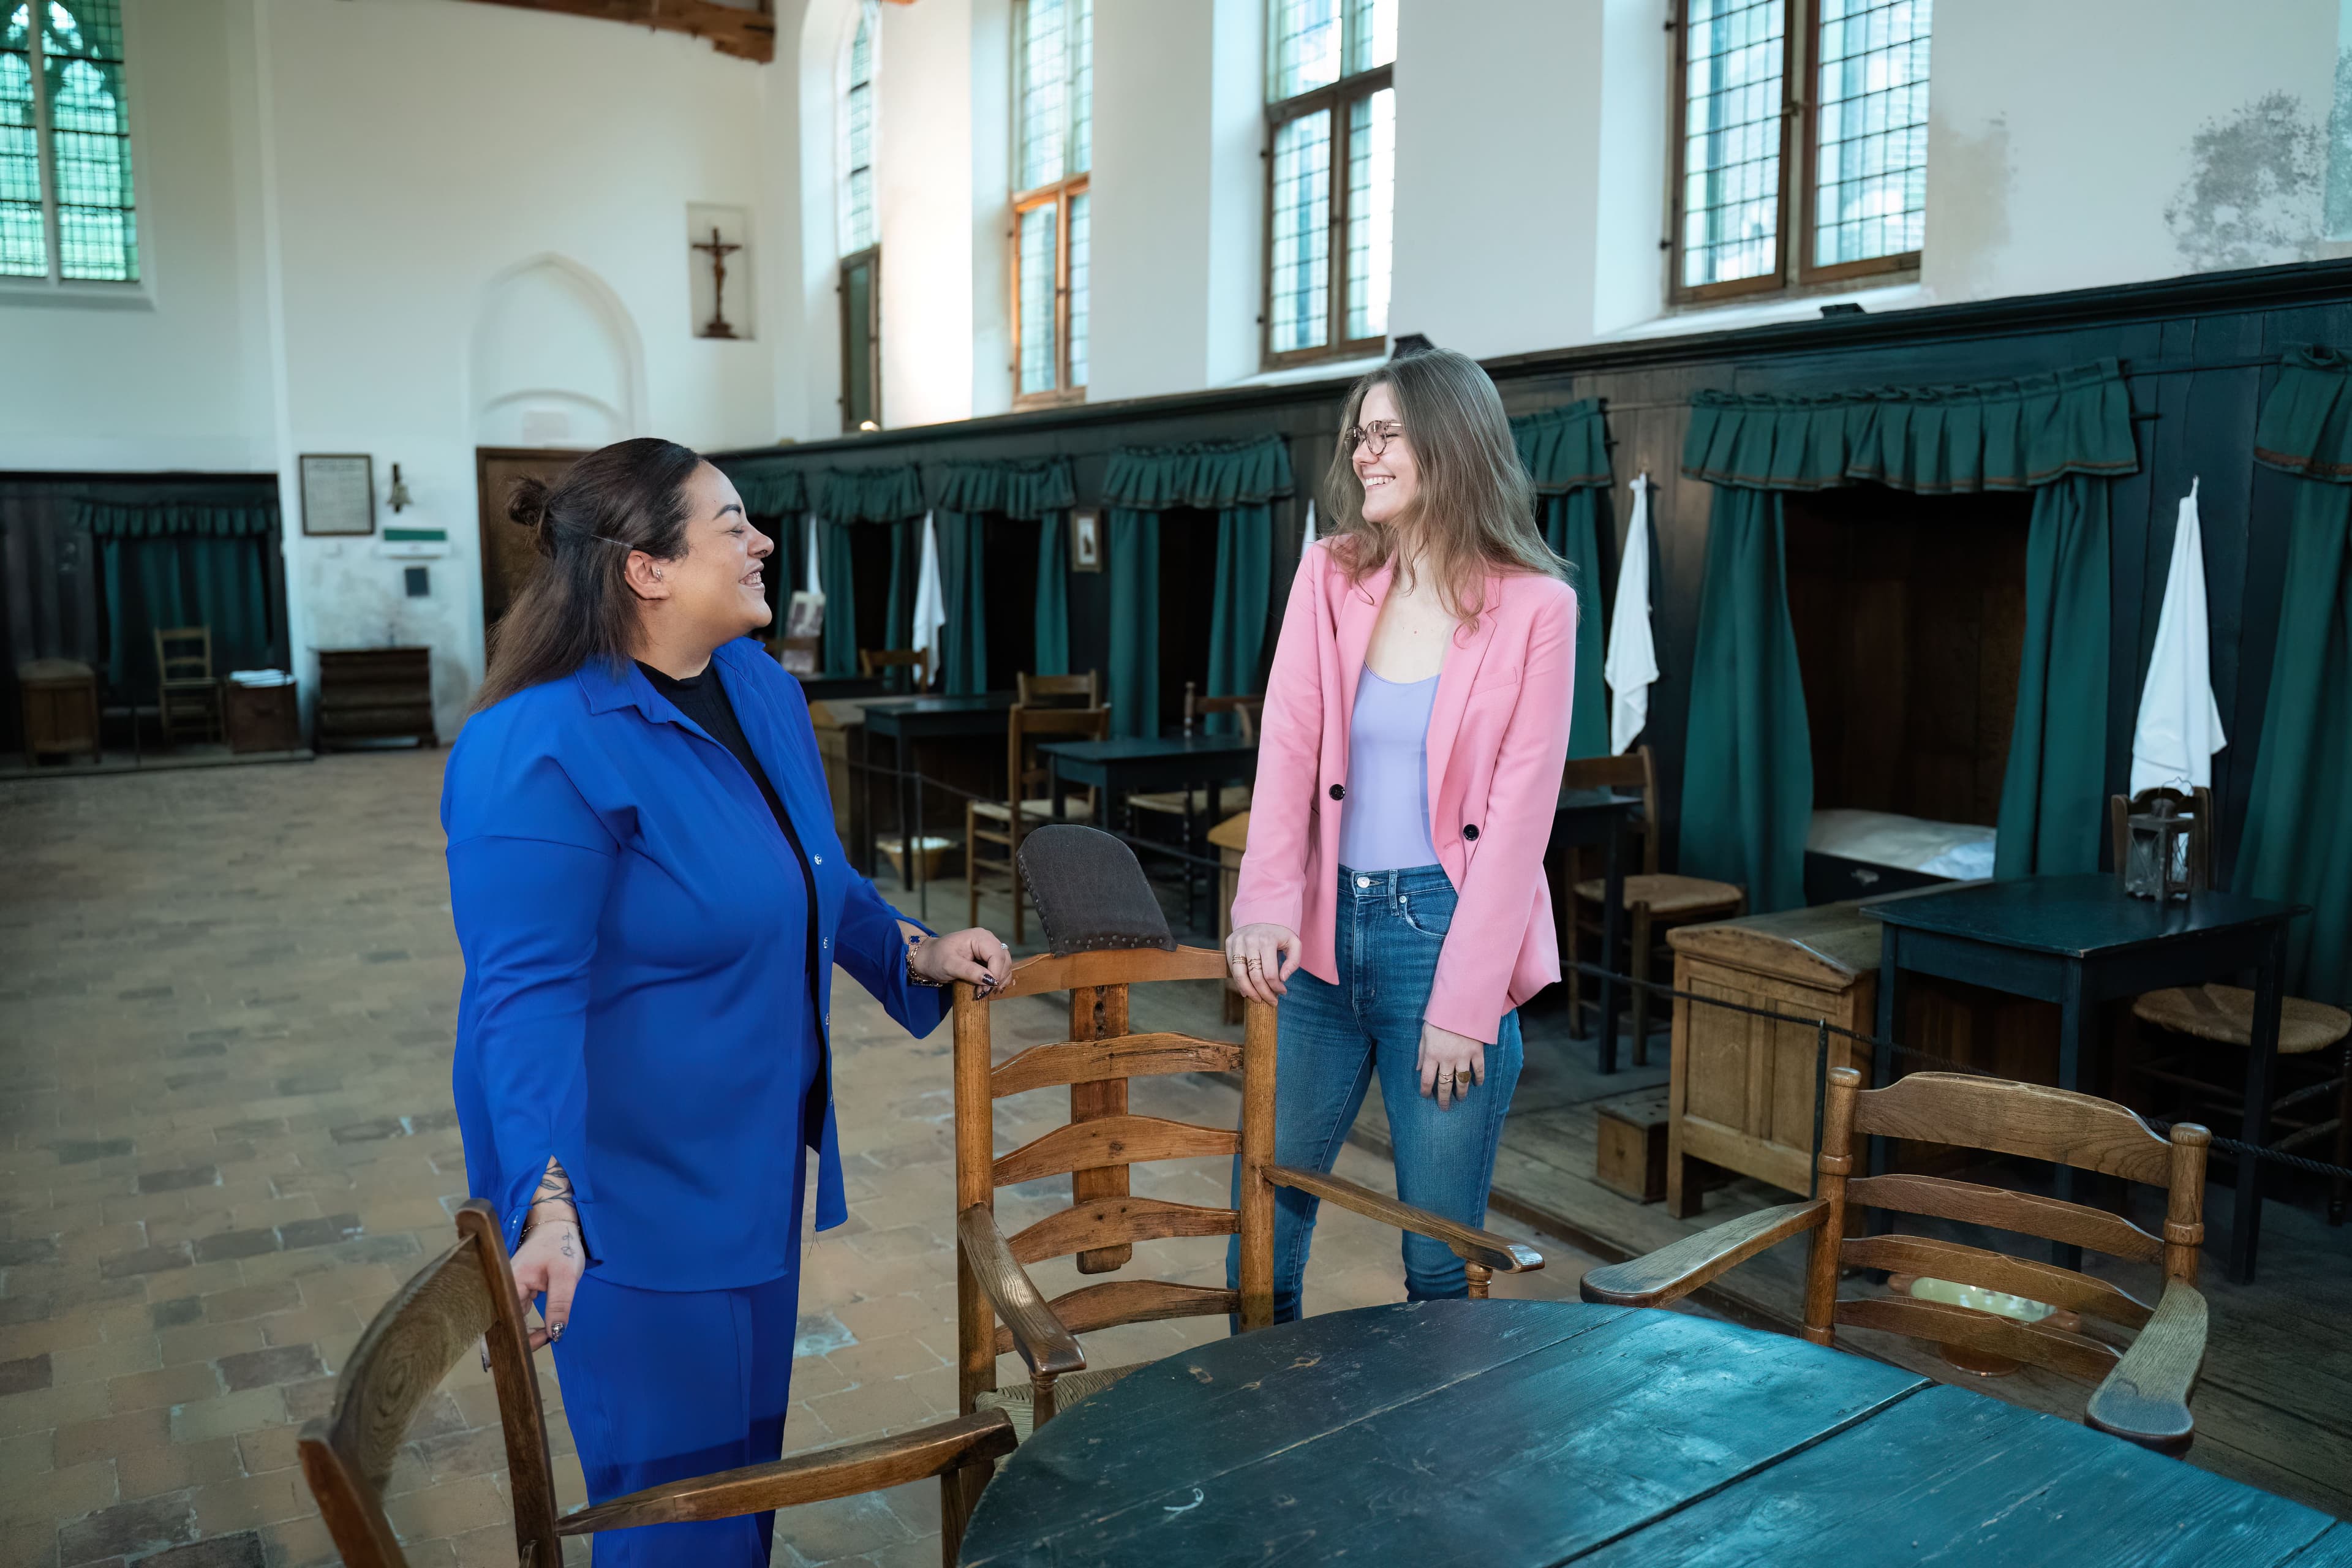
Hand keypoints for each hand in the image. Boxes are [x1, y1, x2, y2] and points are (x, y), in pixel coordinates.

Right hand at [510, 1199, 583, 1350]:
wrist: (557, 1227)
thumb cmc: (561, 1246)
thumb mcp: (566, 1275)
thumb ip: (560, 1304)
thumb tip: (555, 1334)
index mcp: (510, 1283)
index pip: (504, 1320)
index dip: (516, 1339)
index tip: (536, 1346)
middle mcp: (503, 1289)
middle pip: (502, 1324)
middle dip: (518, 1341)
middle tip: (542, 1345)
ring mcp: (508, 1291)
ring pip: (510, 1321)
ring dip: (524, 1334)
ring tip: (543, 1340)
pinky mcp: (516, 1293)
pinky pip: (516, 1315)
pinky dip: (526, 1326)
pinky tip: (539, 1334)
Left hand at [910, 926, 1013, 993]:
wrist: (928, 959)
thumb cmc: (936, 958)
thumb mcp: (950, 966)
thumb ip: (970, 971)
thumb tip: (990, 980)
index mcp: (979, 937)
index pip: (997, 955)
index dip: (995, 973)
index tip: (985, 989)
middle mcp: (987, 940)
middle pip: (1004, 960)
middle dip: (997, 978)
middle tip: (983, 992)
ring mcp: (988, 949)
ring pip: (1005, 965)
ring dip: (999, 981)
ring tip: (984, 992)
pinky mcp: (988, 958)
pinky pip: (1001, 969)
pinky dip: (998, 980)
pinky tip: (989, 989)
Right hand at [1225, 923, 1299, 1005]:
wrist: (1261, 915)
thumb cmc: (1279, 934)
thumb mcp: (1294, 943)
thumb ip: (1293, 961)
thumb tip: (1283, 979)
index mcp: (1267, 940)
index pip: (1270, 973)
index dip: (1276, 987)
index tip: (1282, 992)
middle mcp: (1250, 941)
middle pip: (1255, 976)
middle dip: (1264, 993)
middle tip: (1271, 1001)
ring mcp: (1238, 942)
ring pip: (1239, 974)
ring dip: (1248, 991)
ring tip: (1257, 999)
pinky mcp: (1229, 943)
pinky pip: (1232, 968)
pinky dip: (1238, 982)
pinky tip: (1247, 990)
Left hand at [1417, 1021, 1485, 1111]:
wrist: (1461, 1005)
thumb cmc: (1440, 1018)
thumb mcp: (1425, 1033)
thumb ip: (1421, 1052)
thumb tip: (1417, 1069)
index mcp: (1432, 1054)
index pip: (1426, 1079)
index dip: (1425, 1091)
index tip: (1426, 1096)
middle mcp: (1447, 1059)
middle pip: (1444, 1085)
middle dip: (1443, 1099)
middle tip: (1444, 1108)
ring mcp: (1463, 1057)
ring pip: (1462, 1082)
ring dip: (1461, 1093)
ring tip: (1460, 1099)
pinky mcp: (1477, 1052)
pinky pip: (1478, 1070)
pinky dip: (1478, 1079)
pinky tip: (1477, 1085)